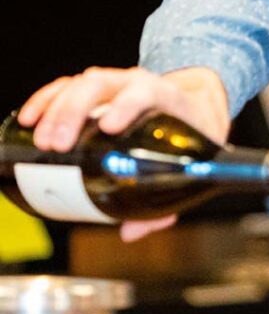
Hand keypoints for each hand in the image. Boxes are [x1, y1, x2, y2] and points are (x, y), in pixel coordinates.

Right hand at [17, 66, 230, 241]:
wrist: (194, 103)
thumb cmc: (194, 131)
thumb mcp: (195, 159)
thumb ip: (168, 198)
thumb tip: (132, 230)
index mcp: (166, 97)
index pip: (145, 92)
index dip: (126, 105)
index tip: (108, 126)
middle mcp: (136, 83)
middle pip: (100, 85)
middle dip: (74, 112)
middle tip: (57, 145)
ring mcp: (114, 83)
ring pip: (79, 84)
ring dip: (55, 110)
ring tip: (41, 141)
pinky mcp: (94, 89)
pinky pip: (65, 87)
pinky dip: (45, 100)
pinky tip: (29, 120)